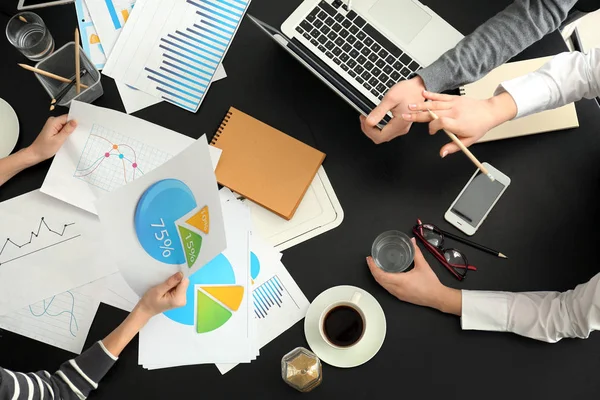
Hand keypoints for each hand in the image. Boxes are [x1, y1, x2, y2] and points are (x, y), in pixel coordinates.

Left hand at [27, 115, 76, 162]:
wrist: (35, 154)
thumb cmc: (44, 148)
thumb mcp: (58, 140)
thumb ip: (67, 130)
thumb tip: (75, 121)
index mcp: (53, 122)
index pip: (68, 117)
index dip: (75, 121)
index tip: (81, 127)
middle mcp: (53, 121)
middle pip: (67, 121)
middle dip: (73, 127)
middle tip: (75, 135)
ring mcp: (53, 125)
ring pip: (66, 125)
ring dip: (70, 131)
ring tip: (70, 138)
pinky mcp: (54, 129)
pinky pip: (63, 129)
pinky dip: (66, 133)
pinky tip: (67, 139)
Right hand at [136, 272, 188, 318]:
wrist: (146, 309)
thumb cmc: (150, 301)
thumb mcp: (158, 290)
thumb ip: (170, 282)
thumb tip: (181, 274)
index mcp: (178, 299)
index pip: (184, 282)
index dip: (178, 277)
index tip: (170, 276)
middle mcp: (183, 300)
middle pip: (184, 283)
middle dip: (175, 280)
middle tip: (164, 283)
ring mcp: (182, 299)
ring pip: (182, 284)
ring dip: (174, 283)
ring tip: (164, 287)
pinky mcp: (179, 298)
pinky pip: (179, 287)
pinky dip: (173, 286)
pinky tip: (166, 289)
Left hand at [360, 76, 425, 143]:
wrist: (419, 87)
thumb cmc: (408, 90)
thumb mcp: (391, 98)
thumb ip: (379, 111)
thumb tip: (369, 122)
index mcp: (400, 124)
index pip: (379, 136)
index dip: (369, 130)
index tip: (364, 119)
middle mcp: (401, 128)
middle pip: (380, 138)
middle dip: (368, 130)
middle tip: (364, 118)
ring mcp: (401, 127)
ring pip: (383, 136)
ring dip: (372, 129)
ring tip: (367, 118)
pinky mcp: (400, 124)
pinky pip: (386, 131)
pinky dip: (378, 127)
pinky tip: (374, 119)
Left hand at [367, 238, 460, 314]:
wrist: (437, 297)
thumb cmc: (431, 284)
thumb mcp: (423, 265)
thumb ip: (416, 252)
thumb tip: (412, 242)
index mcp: (401, 281)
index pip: (380, 275)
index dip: (373, 267)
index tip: (370, 259)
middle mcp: (397, 289)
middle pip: (379, 280)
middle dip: (372, 270)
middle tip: (371, 261)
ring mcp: (398, 294)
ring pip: (382, 285)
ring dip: (377, 276)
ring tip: (375, 266)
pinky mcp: (400, 296)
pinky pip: (387, 288)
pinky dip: (383, 281)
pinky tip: (385, 276)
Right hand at [401, 91, 516, 156]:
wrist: (489, 112)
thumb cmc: (479, 126)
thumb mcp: (468, 141)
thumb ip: (453, 147)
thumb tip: (442, 153)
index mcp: (458, 124)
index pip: (441, 123)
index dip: (433, 127)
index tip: (431, 132)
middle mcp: (455, 112)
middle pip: (433, 113)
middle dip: (418, 115)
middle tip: (406, 116)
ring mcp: (454, 104)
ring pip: (435, 104)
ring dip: (421, 105)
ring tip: (410, 106)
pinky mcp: (454, 98)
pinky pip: (441, 96)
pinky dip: (431, 95)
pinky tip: (422, 94)